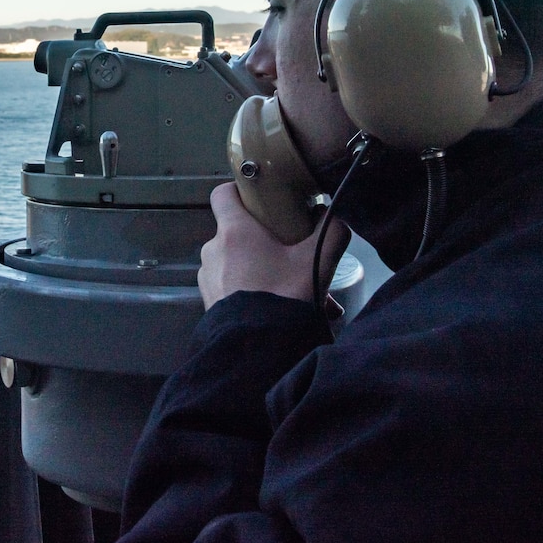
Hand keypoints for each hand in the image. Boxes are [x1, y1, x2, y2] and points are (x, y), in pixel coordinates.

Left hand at [198, 182, 350, 309]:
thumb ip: (331, 232)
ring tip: (296, 292)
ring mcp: (208, 277)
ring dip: (265, 271)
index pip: (223, 193)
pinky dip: (255, 291)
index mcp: (234, 231)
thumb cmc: (283, 297)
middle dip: (267, 241)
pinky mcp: (209, 301)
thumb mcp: (316, 261)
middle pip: (237, 231)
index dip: (241, 190)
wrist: (256, 351)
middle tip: (295, 257)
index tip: (263, 199)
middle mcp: (213, 250)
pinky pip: (234, 287)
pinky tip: (283, 309)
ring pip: (238, 262)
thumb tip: (334, 214)